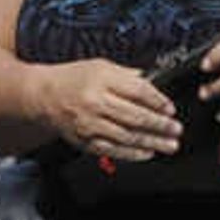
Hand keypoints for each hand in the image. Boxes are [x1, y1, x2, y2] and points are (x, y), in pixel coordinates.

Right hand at [50, 58, 182, 158]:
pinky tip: (147, 153)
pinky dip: (132, 153)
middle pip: (135, 116)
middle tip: (176, 130)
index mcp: (102, 79)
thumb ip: (127, 75)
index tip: (171, 109)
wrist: (43, 95)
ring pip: (126, 136)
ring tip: (169, 145)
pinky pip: (112, 149)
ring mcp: (89, 124)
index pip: (138, 91)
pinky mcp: (84, 140)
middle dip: (160, 125)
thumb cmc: (73, 78)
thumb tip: (152, 82)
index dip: (158, 102)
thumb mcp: (101, 66)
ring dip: (152, 142)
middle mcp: (95, 102)